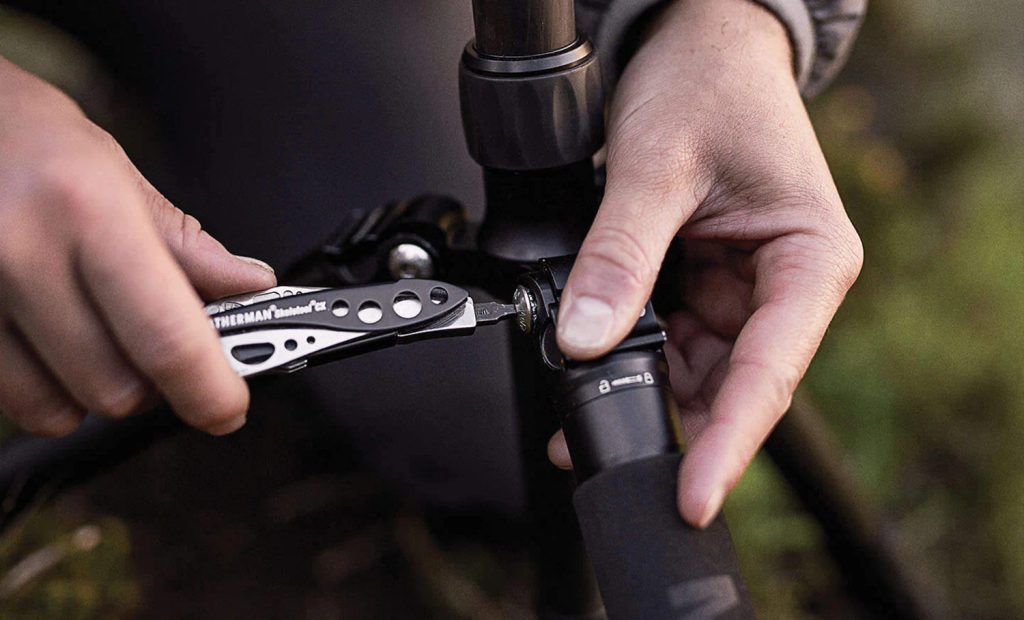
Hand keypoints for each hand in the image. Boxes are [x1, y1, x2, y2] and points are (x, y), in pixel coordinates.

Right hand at [0, 57, 275, 436]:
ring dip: (95, 390)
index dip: (209, 390)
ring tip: (96, 335)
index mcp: (87, 211)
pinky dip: (44, 390)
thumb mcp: (116, 173)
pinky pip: (11, 401)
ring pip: (60, 408)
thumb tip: (251, 288)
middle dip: (154, 383)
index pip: (167, 336)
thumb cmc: (25, 137)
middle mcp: (22, 256)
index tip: (229, 409)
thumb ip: (187, 245)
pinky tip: (49, 342)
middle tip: (160, 348)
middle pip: (116, 388)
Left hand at [549, 0, 862, 526]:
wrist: (694, 42)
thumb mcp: (656, 167)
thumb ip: (620, 256)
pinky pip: (663, 338)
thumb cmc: (705, 83)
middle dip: (667, 422)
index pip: (770, 375)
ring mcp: (738, 291)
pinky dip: (625, 354)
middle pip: (728, 385)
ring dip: (636, 388)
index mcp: (809, 263)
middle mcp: (781, 288)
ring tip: (577, 407)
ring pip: (689, 370)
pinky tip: (587, 363)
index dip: (728, 442)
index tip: (690, 496)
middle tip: (600, 453)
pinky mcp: (700, 285)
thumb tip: (583, 341)